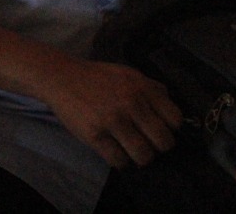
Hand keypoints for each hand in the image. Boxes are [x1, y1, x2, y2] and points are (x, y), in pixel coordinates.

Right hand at [41, 57, 181, 168]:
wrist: (60, 77)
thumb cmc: (96, 77)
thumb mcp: (128, 74)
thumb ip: (151, 88)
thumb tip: (172, 108)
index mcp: (142, 88)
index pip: (175, 120)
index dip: (169, 128)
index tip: (157, 129)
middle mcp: (131, 103)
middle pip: (164, 142)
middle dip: (156, 146)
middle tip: (145, 142)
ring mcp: (112, 120)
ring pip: (144, 156)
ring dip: (138, 157)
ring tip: (129, 149)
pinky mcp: (94, 134)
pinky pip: (119, 161)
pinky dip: (119, 161)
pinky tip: (113, 151)